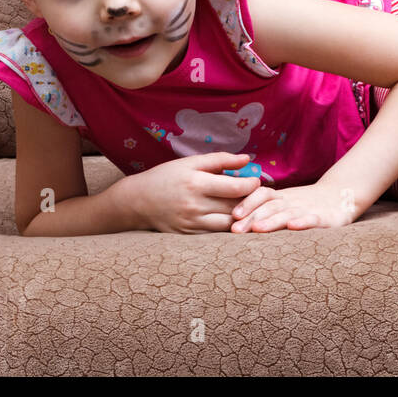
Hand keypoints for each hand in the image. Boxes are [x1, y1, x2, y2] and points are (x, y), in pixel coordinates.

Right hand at [119, 152, 262, 233]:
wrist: (137, 202)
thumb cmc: (166, 177)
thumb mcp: (190, 163)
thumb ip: (220, 160)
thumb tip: (247, 159)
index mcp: (196, 183)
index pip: (235, 188)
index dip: (252, 185)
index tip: (256, 181)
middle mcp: (195, 206)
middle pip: (235, 207)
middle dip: (252, 201)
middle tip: (260, 196)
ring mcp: (192, 224)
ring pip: (229, 225)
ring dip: (243, 218)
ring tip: (250, 209)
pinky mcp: (189, 236)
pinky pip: (216, 235)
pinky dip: (229, 229)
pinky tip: (235, 221)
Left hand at [230, 182, 358, 232]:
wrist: (340, 197)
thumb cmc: (305, 205)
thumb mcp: (284, 203)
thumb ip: (263, 209)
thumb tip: (233, 221)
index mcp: (281, 198)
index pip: (262, 195)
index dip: (248, 203)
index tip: (234, 216)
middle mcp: (292, 202)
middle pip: (270, 207)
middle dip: (252, 218)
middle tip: (235, 230)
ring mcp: (308, 210)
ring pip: (287, 214)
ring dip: (272, 221)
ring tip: (257, 229)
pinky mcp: (325, 219)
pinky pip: (313, 219)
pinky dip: (303, 222)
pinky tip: (293, 227)